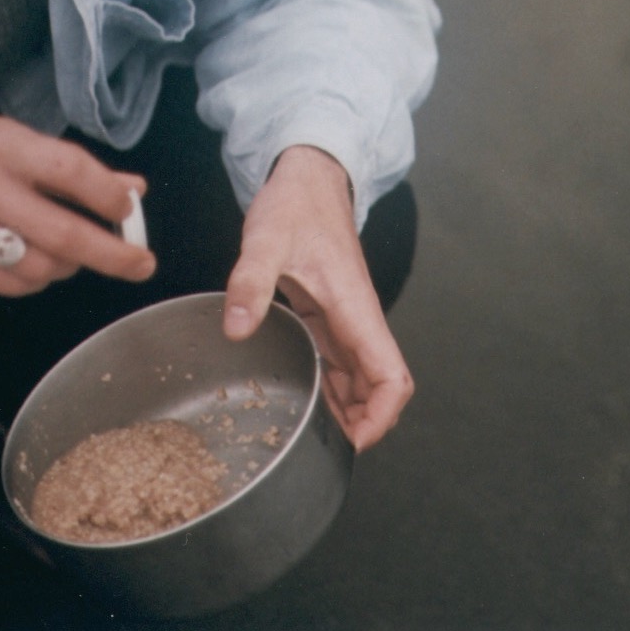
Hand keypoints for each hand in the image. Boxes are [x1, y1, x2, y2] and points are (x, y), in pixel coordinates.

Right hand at [0, 115, 152, 294]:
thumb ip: (65, 166)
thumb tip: (129, 188)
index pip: (71, 169)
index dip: (109, 195)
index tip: (130, 210)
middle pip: (62, 231)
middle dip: (112, 253)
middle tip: (140, 263)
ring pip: (38, 266)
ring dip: (68, 268)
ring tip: (73, 257)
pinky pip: (6, 283)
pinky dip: (33, 281)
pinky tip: (36, 267)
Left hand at [223, 146, 412, 450]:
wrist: (309, 178)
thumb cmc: (297, 205)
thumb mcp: (267, 239)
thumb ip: (252, 281)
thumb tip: (237, 327)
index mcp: (356, 308)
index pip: (391, 374)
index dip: (382, 415)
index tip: (356, 440)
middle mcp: (358, 320)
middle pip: (381, 386)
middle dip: (364, 424)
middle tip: (323, 453)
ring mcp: (346, 321)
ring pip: (363, 379)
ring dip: (349, 411)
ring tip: (314, 441)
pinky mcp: (331, 317)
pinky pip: (341, 365)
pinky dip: (333, 391)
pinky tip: (308, 406)